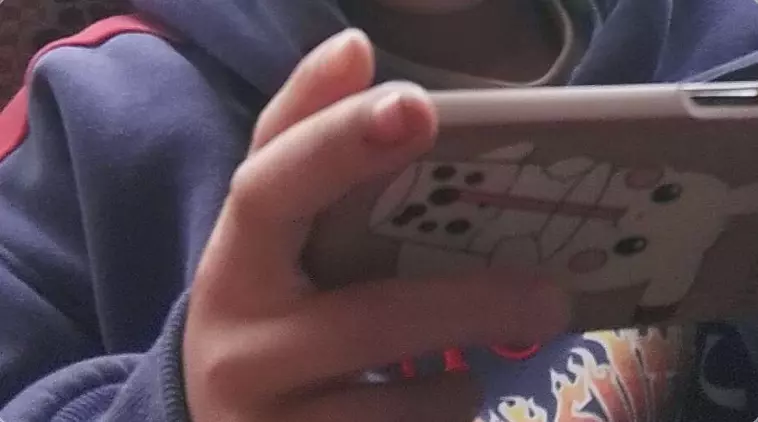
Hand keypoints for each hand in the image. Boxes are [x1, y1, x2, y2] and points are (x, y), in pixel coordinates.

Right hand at [184, 28, 569, 421]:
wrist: (226, 414)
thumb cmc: (272, 308)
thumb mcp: (283, 239)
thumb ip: (316, 152)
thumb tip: (353, 48)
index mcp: (238, 261)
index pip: (273, 183)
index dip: (337, 139)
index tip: (413, 104)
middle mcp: (238, 343)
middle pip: (367, 320)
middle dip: (468, 308)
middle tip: (552, 298)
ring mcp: (264, 419)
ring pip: (395, 405)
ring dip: (459, 378)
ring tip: (485, 357)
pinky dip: (443, 416)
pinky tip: (444, 396)